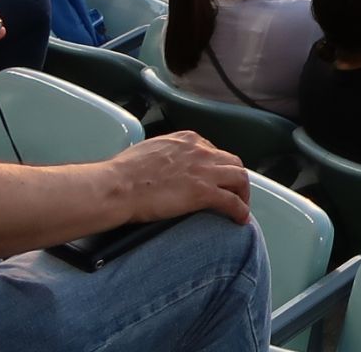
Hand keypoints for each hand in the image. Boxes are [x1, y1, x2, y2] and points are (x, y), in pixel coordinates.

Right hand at [106, 131, 251, 224]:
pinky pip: (232, 201)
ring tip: (242, 205)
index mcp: (186, 140)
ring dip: (243, 193)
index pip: (213, 150)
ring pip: (239, 178)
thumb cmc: (122, 174)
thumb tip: (162, 166)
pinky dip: (240, 210)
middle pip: (232, 162)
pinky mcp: (204, 192)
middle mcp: (200, 151)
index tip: (215, 177)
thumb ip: (164, 155)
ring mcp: (204, 171)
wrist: (117, 187)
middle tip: (234, 192)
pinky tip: (241, 219)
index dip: (217, 165)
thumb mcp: (148, 151)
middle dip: (235, 177)